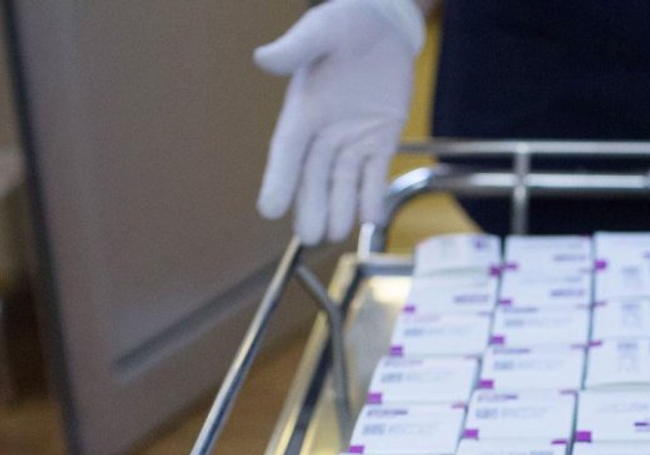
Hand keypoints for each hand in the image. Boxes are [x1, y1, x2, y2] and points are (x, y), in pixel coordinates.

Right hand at [255, 0, 422, 244]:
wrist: (384, 25)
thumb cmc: (347, 24)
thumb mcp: (322, 31)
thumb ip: (297, 48)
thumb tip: (265, 58)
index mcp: (304, 109)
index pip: (287, 150)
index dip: (279, 179)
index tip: (268, 208)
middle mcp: (325, 131)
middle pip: (313, 176)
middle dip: (310, 205)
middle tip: (308, 236)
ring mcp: (353, 139)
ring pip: (342, 181)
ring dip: (338, 207)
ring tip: (334, 233)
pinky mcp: (380, 141)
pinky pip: (374, 174)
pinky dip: (372, 195)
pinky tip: (371, 218)